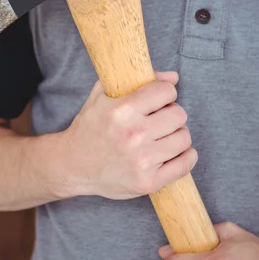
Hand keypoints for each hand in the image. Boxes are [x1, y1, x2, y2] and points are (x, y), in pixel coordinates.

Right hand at [62, 71, 197, 199]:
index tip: (158, 100)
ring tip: (164, 136)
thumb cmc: (89, 127)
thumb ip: (136, 80)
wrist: (72, 165)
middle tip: (160, 119)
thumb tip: (173, 77)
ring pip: (184, 138)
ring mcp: (142, 161)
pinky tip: (174, 152)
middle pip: (179, 114)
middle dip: (171, 114)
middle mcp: (133, 135)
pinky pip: (185, 164)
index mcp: (121, 111)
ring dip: (177, 135)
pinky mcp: (148, 182)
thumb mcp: (102, 95)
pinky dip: (185, 156)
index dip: (165, 93)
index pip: (166, 91)